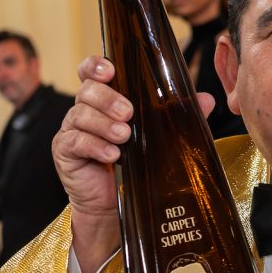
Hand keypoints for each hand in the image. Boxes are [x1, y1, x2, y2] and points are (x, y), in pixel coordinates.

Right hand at [54, 57, 213, 272]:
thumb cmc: (136, 167)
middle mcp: (85, 111)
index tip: (110, 69)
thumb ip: (177, 117)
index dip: (96, 66)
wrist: (114, 206)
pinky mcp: (65, 152)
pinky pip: (75, 141)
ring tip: (124, 135)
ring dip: (103, 123)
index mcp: (104, 100)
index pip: (92, 73)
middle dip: (107, 98)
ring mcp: (71, 130)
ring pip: (79, 114)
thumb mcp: (158, 139)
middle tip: (128, 112)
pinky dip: (94, 145)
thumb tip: (206, 100)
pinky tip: (111, 154)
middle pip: (87, 91)